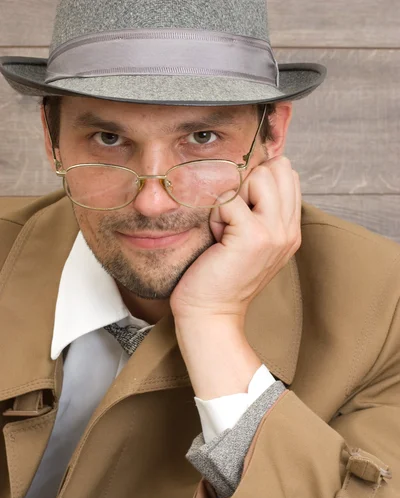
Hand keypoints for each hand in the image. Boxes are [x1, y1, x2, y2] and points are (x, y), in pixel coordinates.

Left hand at [170, 156, 301, 320]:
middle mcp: (289, 230)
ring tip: (226, 229)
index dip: (258, 181)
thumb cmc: (220, 276)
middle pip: (278, 168)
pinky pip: (229, 200)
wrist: (211, 313)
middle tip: (233, 220)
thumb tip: (252, 173)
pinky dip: (216, 216)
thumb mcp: (250, 241)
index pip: (288, 175)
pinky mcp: (252, 237)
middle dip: (247, 184)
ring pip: (258, 177)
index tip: (242, 213)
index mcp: (290, 229)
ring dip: (232, 199)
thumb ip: (259, 211)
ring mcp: (274, 233)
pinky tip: (217, 240)